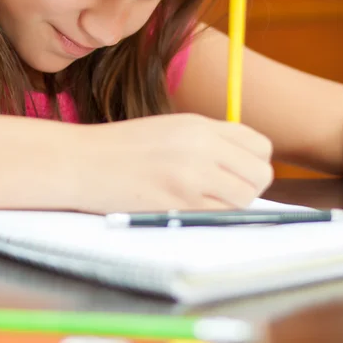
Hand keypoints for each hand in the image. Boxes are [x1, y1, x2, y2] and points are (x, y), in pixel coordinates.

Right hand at [67, 113, 273, 213]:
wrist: (82, 162)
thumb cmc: (123, 148)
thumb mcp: (171, 130)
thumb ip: (209, 143)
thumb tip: (243, 168)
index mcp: (201, 125)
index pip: (260, 146)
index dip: (255, 163)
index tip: (239, 172)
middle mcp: (203, 146)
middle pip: (260, 174)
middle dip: (249, 187)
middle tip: (224, 192)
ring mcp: (193, 175)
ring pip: (244, 199)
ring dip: (231, 205)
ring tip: (201, 201)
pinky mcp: (180, 204)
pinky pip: (218, 216)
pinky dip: (210, 217)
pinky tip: (185, 208)